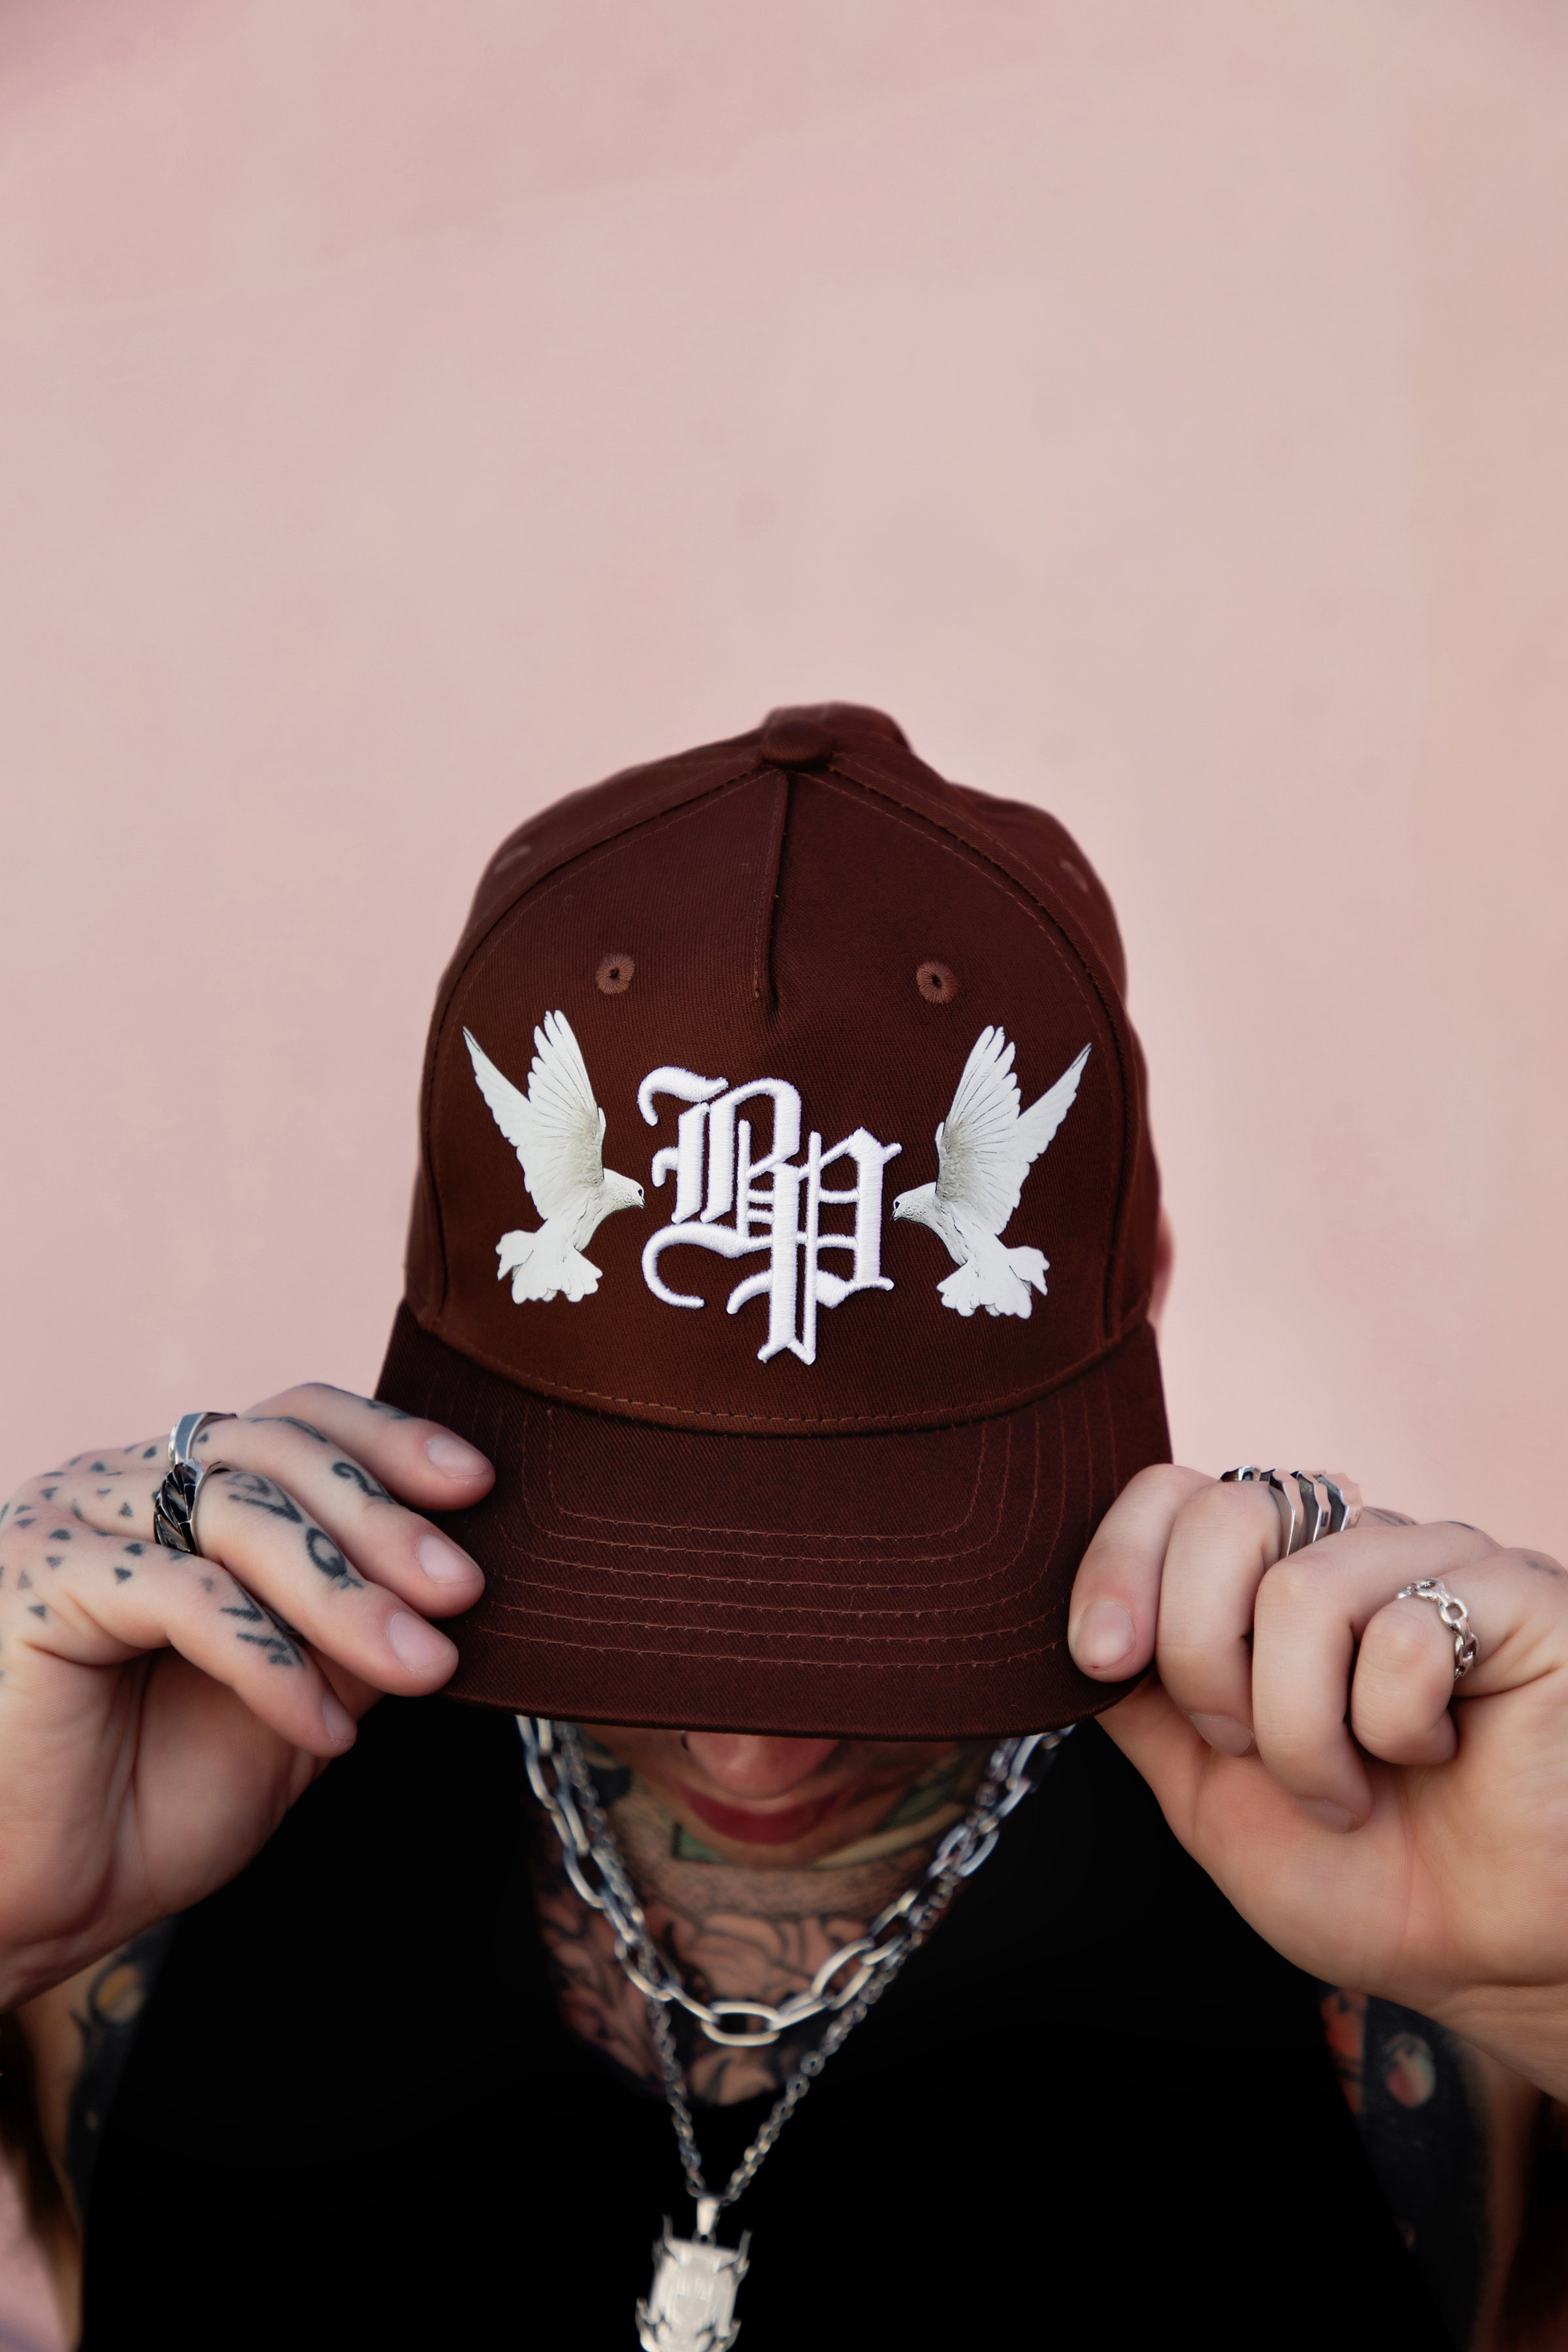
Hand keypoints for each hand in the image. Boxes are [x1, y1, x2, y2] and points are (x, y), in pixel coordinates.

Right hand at [0, 1387, 492, 2008]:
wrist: (36, 1907)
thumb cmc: (153, 1803)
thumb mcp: (299, 1702)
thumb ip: (360, 1625)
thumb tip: (460, 1568)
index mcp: (177, 1490)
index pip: (294, 1419)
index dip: (390, 1438)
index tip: (482, 1486)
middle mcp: (121, 1484)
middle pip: (276, 1452)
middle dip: (384, 1520)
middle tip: (466, 1589)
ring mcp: (73, 1520)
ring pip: (238, 1515)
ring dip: (346, 1592)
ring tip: (426, 1665)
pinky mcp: (41, 1579)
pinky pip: (184, 1595)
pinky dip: (271, 1658)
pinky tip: (327, 1729)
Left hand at [1069, 1468, 1567, 2095]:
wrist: (1487, 1961)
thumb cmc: (1367, 1876)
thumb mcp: (1205, 1792)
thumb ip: (1137, 1699)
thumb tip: (1060, 1628)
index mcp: (1275, 1575)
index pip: (1172, 1493)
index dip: (1116, 1564)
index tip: (1098, 1659)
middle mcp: (1354, 1548)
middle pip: (1225, 1517)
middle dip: (1202, 1659)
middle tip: (1243, 1749)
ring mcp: (1440, 1562)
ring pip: (1303, 1589)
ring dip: (1299, 1730)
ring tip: (1346, 1789)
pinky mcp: (1521, 1598)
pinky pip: (1407, 1631)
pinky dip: (1395, 1725)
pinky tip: (1435, 1755)